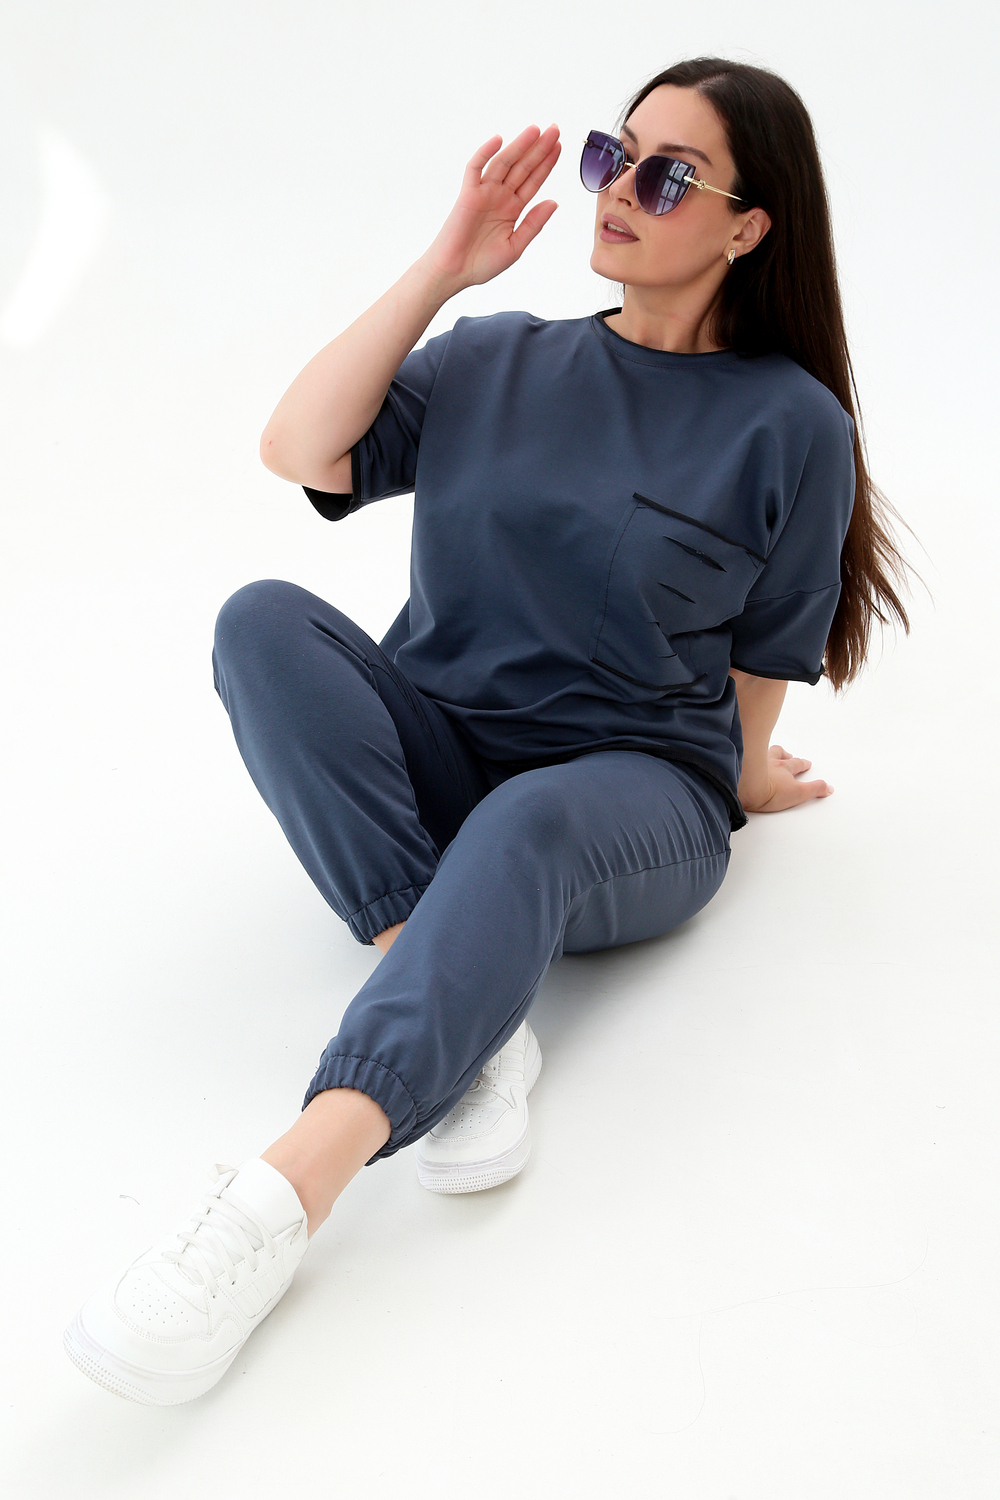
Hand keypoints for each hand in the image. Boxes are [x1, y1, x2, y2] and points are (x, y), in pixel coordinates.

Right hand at [417, 125, 560, 292]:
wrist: (455, 273)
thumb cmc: (482, 264)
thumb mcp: (516, 246)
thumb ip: (534, 224)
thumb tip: (553, 202)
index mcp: (513, 208)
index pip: (533, 180)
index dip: (546, 163)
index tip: (559, 146)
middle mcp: (500, 196)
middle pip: (523, 166)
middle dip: (538, 148)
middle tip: (554, 129)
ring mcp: (484, 192)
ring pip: (504, 163)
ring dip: (519, 146)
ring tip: (535, 130)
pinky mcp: (467, 194)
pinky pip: (475, 168)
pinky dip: (485, 153)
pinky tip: (498, 140)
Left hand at [750, 744, 833, 813]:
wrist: (745, 788)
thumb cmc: (769, 791)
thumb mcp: (798, 793)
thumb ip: (814, 789)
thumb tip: (828, 787)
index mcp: (784, 768)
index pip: (797, 764)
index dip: (803, 764)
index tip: (806, 763)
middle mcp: (770, 761)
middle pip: (780, 753)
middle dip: (786, 754)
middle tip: (789, 755)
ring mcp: (754, 762)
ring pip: (763, 752)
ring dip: (769, 752)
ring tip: (771, 752)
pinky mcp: (740, 765)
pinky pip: (745, 755)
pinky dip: (748, 754)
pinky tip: (745, 756)